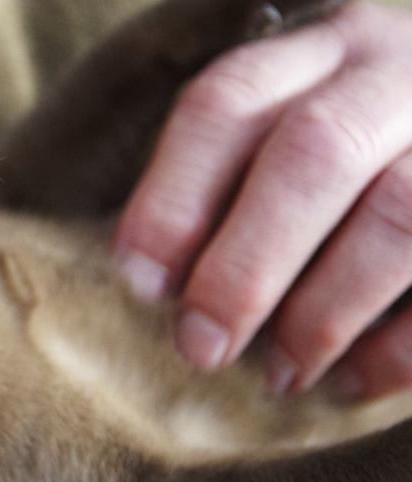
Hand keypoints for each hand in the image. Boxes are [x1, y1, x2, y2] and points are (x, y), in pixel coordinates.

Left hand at [115, 1, 411, 400]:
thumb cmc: (341, 162)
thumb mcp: (284, 138)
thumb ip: (228, 188)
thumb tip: (161, 287)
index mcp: (317, 56)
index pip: (228, 103)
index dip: (172, 198)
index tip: (141, 284)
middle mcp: (393, 77)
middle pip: (314, 152)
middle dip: (247, 264)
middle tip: (201, 347)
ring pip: (397, 214)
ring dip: (324, 311)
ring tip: (280, 373)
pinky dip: (398, 346)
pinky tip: (351, 379)